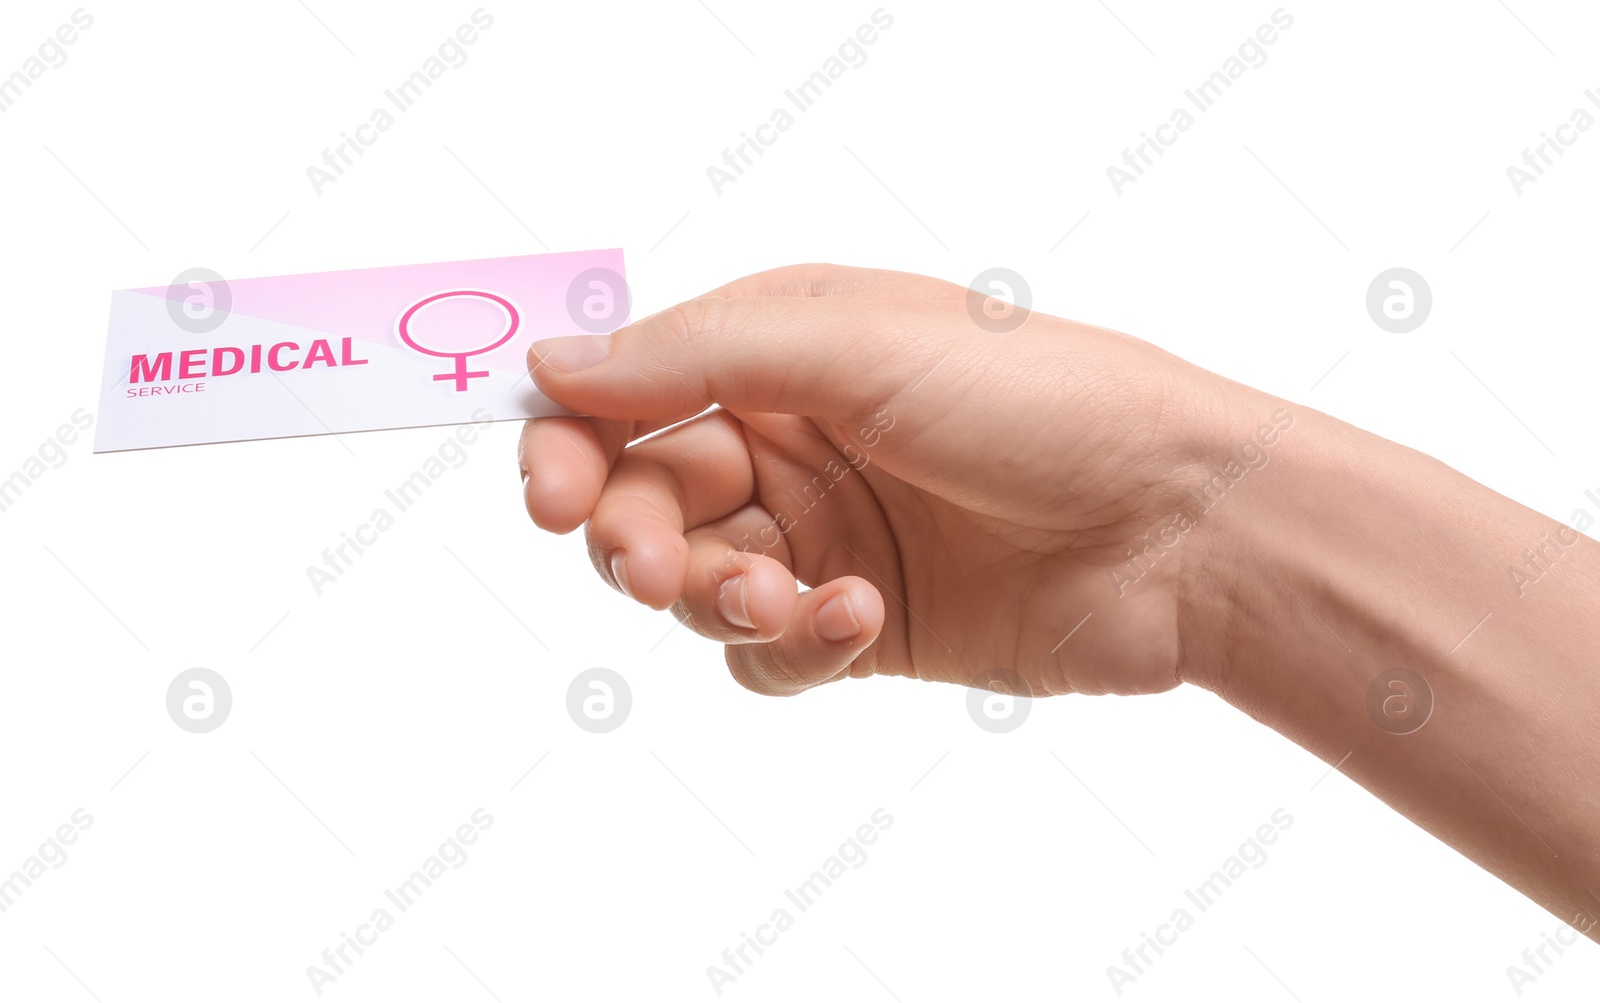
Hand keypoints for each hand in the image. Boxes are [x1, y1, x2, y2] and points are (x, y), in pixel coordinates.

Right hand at [518, 263, 1259, 696]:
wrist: (1178, 526)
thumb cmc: (1038, 401)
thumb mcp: (856, 344)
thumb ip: (695, 353)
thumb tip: (551, 363)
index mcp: (779, 351)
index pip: (626, 395)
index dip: (570, 443)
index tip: (549, 495)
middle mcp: (790, 442)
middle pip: (645, 503)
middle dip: (638, 542)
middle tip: (658, 574)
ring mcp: (824, 538)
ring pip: (698, 589)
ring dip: (719, 600)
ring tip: (789, 600)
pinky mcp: (860, 625)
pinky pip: (769, 657)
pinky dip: (792, 649)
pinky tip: (858, 619)